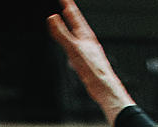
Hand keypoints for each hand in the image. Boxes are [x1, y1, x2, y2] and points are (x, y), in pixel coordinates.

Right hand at [47, 2, 135, 120]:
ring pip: (79, 35)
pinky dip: (74, 43)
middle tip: (66, 5)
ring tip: (70, 23)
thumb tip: (53, 18)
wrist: (104, 88)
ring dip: (73, 27)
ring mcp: (89, 51)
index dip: (68, 4)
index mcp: (86, 36)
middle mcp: (88, 41)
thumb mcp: (74, 50)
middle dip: (71, 13)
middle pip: (78, 23)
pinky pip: (79, 48)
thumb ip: (62, 34)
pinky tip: (74, 48)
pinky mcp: (88, 62)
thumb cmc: (93, 71)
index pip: (75, 15)